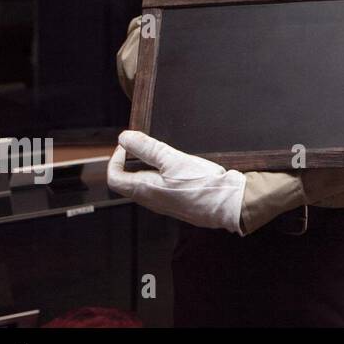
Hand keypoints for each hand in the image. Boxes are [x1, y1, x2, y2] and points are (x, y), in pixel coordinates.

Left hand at [107, 131, 246, 233]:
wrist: (229, 204)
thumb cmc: (202, 184)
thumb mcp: (173, 160)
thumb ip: (148, 148)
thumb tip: (125, 138)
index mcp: (144, 190)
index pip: (114, 178)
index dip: (115, 159)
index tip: (127, 145)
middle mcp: (151, 201)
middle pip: (127, 183)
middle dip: (129, 163)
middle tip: (141, 147)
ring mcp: (164, 205)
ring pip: (143, 187)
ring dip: (145, 169)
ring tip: (159, 155)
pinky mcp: (178, 205)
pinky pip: (158, 191)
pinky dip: (158, 177)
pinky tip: (175, 168)